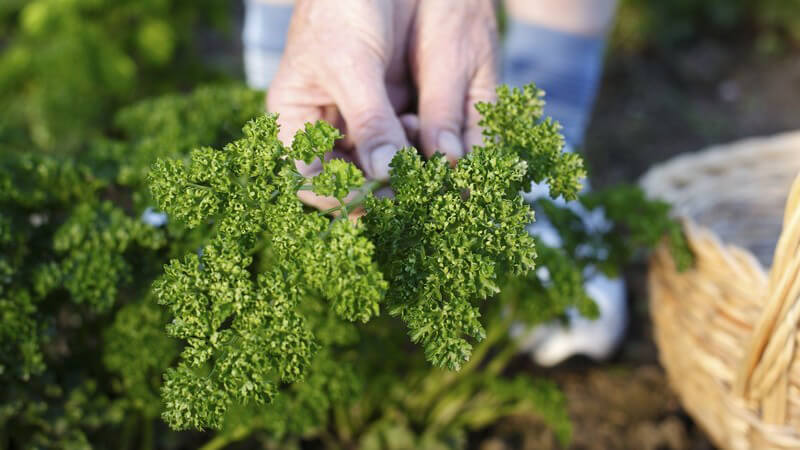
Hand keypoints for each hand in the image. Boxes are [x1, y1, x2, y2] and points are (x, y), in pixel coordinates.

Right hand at [267, 0, 497, 210]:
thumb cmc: (343, 4)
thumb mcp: (351, 63)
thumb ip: (369, 120)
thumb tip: (385, 175)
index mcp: (297, 120)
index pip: (309, 179)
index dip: (338, 196)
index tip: (375, 199)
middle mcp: (329, 129)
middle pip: (351, 182)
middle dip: (382, 187)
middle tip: (414, 188)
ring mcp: (366, 123)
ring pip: (384, 170)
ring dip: (406, 170)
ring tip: (420, 148)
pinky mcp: (398, 114)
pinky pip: (411, 148)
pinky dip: (425, 151)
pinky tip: (430, 134)